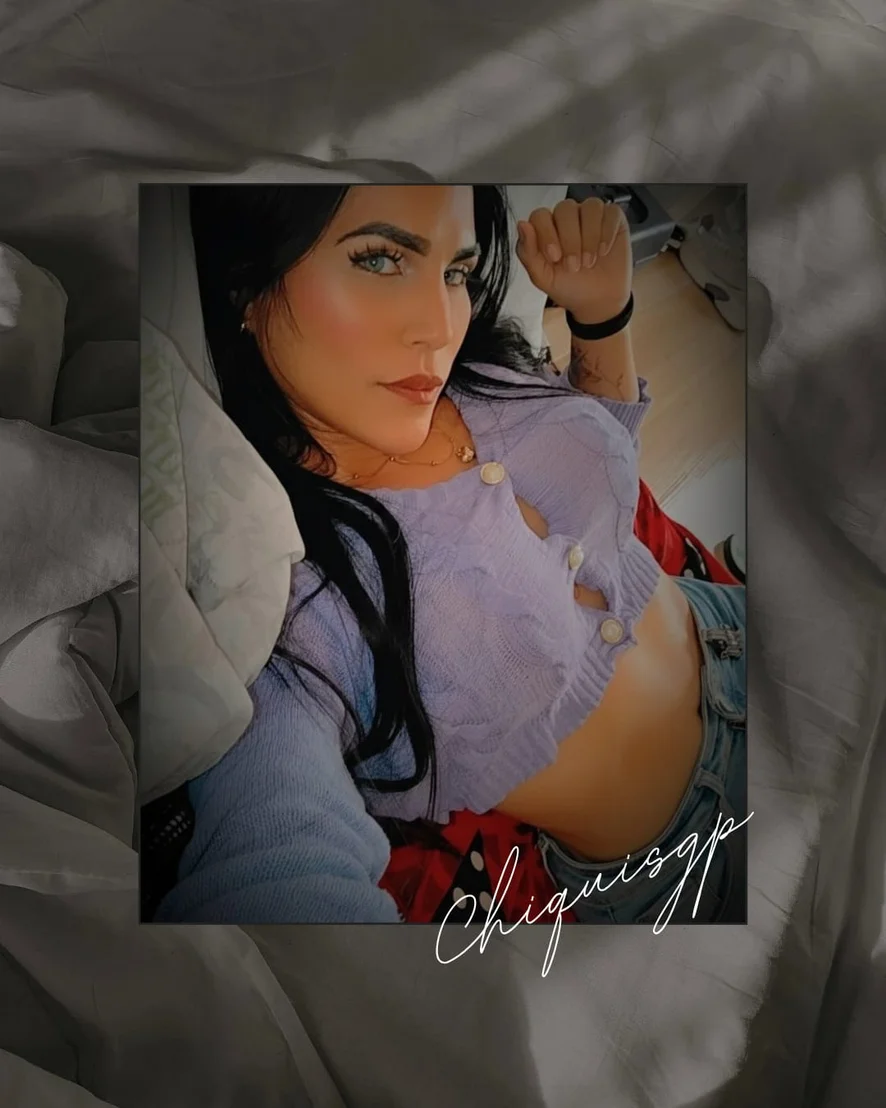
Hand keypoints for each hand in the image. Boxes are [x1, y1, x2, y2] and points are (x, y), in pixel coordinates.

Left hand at [515, 197, 632, 322]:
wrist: (597, 301)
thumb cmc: (569, 287)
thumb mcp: (543, 277)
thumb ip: (528, 253)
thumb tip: (522, 225)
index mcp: (547, 228)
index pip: (541, 215)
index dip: (547, 234)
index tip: (555, 257)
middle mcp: (567, 217)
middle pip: (565, 209)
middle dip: (570, 240)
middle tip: (574, 265)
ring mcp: (590, 215)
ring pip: (589, 207)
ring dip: (590, 237)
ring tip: (589, 261)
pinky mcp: (612, 219)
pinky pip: (610, 212)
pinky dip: (607, 232)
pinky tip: (604, 250)